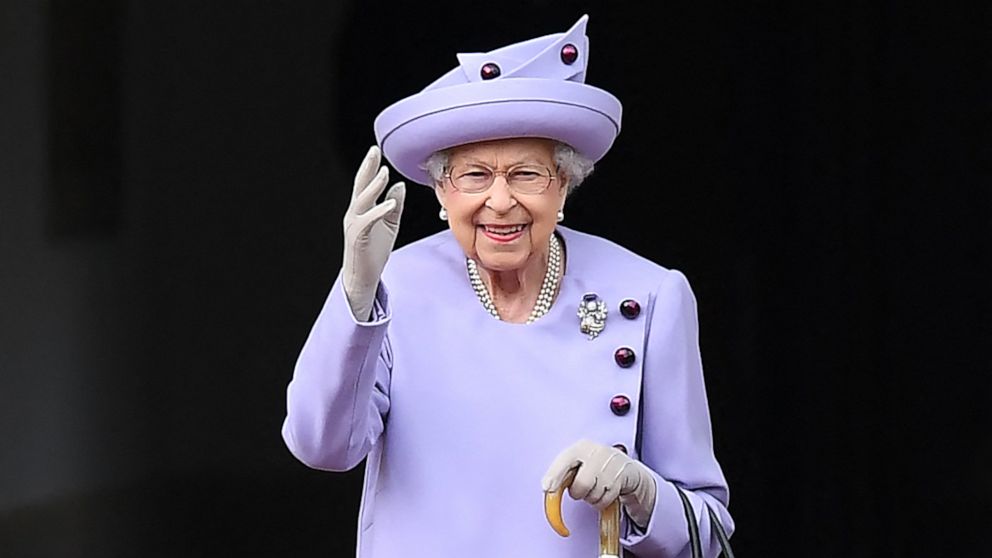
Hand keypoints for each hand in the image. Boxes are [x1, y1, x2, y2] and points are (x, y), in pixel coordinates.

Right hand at [342, 146, 405, 319]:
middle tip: (373, 151)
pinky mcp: (358, 237)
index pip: (365, 183)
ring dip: (373, 186)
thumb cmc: (374, 251)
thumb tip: (399, 185)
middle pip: (360, 186)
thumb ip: (394, 205)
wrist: (363, 276)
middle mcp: (355, 214)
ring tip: (384, 173)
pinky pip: (368, 221)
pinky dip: (379, 211)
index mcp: (362, 209)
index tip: (376, 151)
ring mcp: (355, 225)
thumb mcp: (389, 224)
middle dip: (367, 168)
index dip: (370, 167)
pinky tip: (390, 203)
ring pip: (362, 201)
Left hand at [542, 440, 657, 528]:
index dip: (555, 474)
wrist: (627, 469)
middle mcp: (597, 452)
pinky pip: (606, 499)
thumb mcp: (580, 464)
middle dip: (578, 492)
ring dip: (591, 498)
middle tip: (581, 490)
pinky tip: (606, 492)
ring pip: (593, 494)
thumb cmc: (596, 467)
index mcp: (582, 447)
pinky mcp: (623, 476)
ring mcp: (612, 463)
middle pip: (581, 484)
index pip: (565, 459)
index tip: (546, 487)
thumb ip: (564, 473)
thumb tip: (547, 487)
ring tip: (596, 488)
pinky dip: (602, 502)